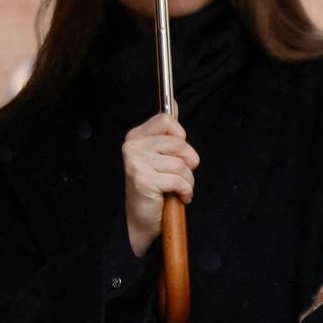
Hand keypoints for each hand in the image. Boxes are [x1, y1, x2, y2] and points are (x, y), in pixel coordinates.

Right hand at [122, 113, 199, 255]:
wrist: (143, 219)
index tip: (177, 152)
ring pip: (182, 164)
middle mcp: (133, 147)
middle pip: (180, 143)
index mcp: (136, 137)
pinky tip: (178, 196)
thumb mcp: (161, 155)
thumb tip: (173, 103)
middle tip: (178, 175)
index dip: (181, 137)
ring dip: (187, 180)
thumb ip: (168, 131)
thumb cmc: (155, 186)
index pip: (167, 120)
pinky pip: (180, 180)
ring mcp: (136, 163)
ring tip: (177, 188)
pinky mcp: (144, 180)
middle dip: (188, 162)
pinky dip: (185, 191)